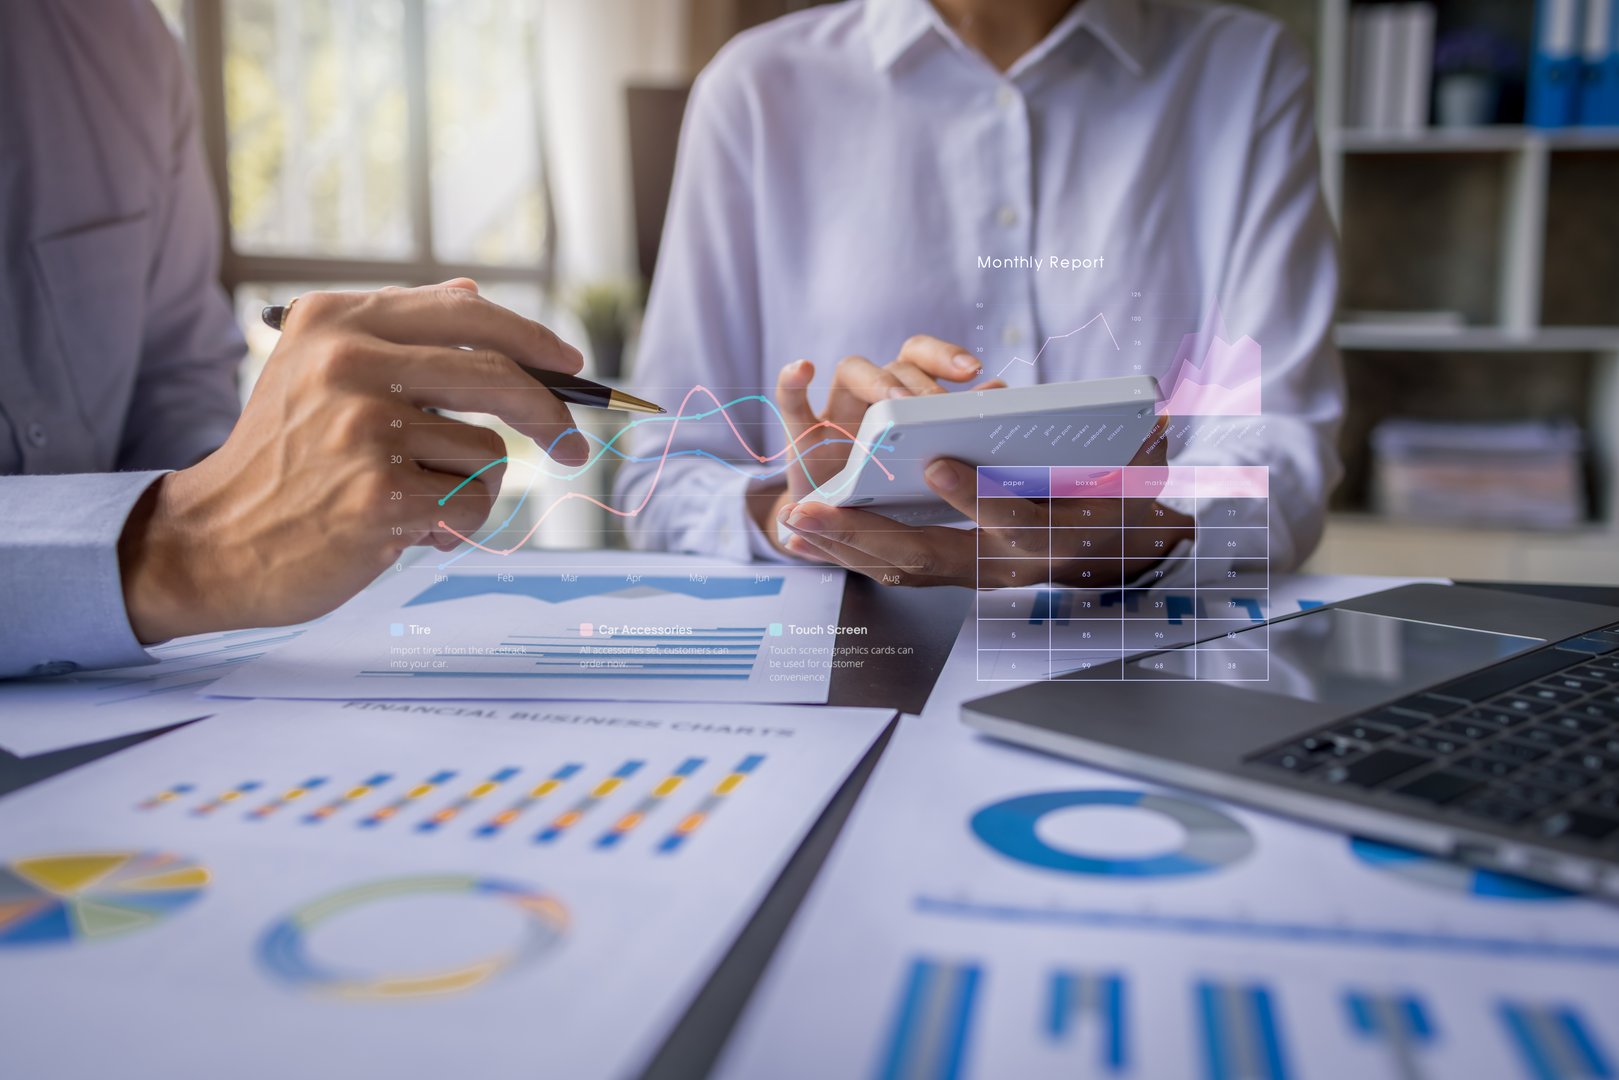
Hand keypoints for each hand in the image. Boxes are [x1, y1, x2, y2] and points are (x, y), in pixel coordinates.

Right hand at [119, 279, 585, 641]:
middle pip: (498, 376)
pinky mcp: (380, 494)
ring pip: (488, 449)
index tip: (569, 366)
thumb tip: (475, 292)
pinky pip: (472, 502)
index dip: (532, 339)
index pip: (466, 313)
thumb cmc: (282, 460)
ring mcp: (363, 429)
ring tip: (414, 500)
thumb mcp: (316, 370)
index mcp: (335, 321)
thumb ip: (397, 331)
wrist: (214, 540)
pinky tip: (407, 530)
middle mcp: (348, 364)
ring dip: (469, 486)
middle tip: (573, 447)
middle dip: (550, 414)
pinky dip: (456, 525)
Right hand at [746, 335, 1002, 547]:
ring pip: (852, 370)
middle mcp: (871, 394)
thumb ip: (957, 422)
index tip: (974, 370)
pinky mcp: (803, 437)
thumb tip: (1000, 389)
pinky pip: (791, 402)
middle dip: (921, 384)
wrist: (843, 524)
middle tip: (940, 408)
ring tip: (897, 403)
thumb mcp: (932, 462)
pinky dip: (792, 382)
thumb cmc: (893, 490)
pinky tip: (804, 369)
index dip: (946, 354)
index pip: (922, 354)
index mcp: (906, 395)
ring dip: (878, 381)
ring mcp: (835, 412)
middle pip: (896, 364)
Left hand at [776, 417, 1193, 587]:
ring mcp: (979, 575)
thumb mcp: (1143, 473)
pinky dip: (856, 553)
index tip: (937, 463)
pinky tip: (817, 536)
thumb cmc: (1127, 500)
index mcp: (1054, 536)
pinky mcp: (958, 574)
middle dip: (866, 534)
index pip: (1012, 522)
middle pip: (931, 555)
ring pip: (903, 568)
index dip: (976, 498)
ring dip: (846, 547)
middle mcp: (1008, 563)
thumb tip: (1152, 418)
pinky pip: (898, 570)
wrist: (1125, 555)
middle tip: (810, 512)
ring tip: (795, 523)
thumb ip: (1142, 449)